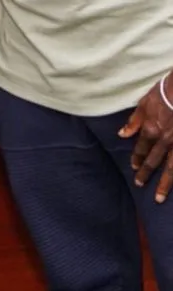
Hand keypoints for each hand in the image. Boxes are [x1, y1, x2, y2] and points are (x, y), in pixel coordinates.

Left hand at [119, 73, 172, 201]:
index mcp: (150, 129)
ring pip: (171, 168)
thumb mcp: (144, 103)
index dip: (137, 158)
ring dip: (164, 184)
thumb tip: (122, 134)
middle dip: (146, 174)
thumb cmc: (164, 93)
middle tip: (140, 185)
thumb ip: (134, 121)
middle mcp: (164, 140)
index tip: (134, 167)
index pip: (141, 149)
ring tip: (158, 197)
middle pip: (153, 161)